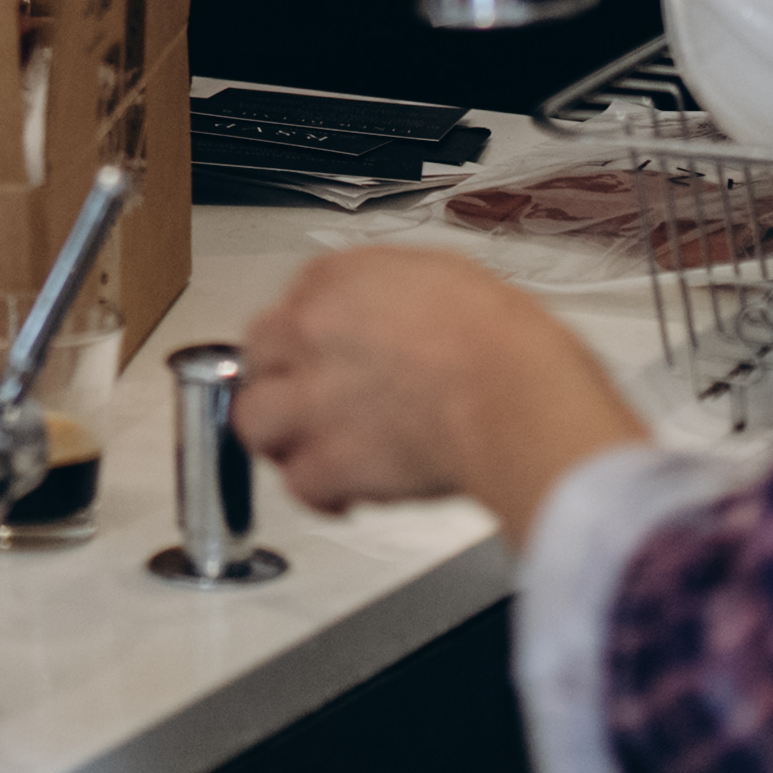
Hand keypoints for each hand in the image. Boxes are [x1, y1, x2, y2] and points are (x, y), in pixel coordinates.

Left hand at [232, 250, 644, 527]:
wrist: (517, 394)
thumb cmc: (506, 342)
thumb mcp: (448, 279)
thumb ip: (396, 296)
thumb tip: (394, 317)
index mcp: (342, 279)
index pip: (292, 301)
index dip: (306, 338)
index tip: (319, 355)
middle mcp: (314, 330)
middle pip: (257, 356)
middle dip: (279, 382)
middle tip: (305, 402)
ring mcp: (314, 396)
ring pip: (254, 420)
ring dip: (281, 439)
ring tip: (310, 449)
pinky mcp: (330, 458)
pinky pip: (299, 482)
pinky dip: (320, 494)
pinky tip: (344, 493)